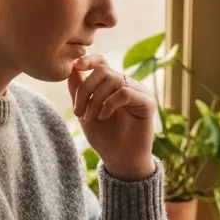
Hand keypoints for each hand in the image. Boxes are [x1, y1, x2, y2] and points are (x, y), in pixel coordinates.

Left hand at [68, 53, 155, 181]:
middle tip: (78, 111)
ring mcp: (138, 92)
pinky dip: (109, 103)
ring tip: (89, 117)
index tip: (76, 66)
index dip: (89, 59)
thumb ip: (78, 91)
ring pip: (113, 79)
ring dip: (95, 99)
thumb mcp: (84, 112)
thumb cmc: (103, 137)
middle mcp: (126, 85)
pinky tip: (103, 117)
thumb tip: (72, 69)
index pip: (102, 62)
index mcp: (112, 85)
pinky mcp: (147, 102)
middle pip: (103, 70)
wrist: (119, 160)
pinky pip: (125, 92)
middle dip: (85, 89)